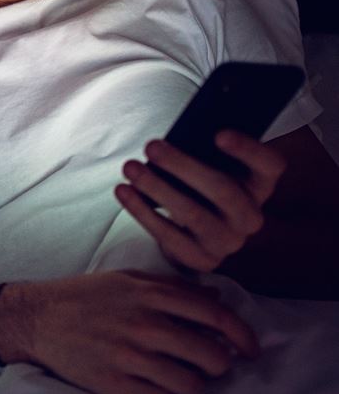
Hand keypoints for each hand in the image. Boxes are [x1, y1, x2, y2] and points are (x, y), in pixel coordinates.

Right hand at [6, 271, 258, 393]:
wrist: (36, 317)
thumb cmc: (84, 296)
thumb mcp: (128, 280)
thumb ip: (173, 288)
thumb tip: (217, 300)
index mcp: (150, 295)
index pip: (217, 318)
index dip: (243, 336)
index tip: (251, 350)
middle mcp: (144, 324)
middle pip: (212, 358)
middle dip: (219, 366)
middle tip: (208, 366)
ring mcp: (129, 356)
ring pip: (192, 386)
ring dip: (193, 386)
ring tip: (181, 378)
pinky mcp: (113, 383)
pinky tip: (155, 388)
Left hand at [115, 131, 286, 271]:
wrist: (193, 232)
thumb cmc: (198, 187)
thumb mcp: (210, 168)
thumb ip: (204, 153)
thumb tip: (173, 139)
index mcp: (260, 185)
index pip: (270, 165)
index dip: (248, 150)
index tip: (219, 134)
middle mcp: (251, 216)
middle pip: (224, 190)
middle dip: (183, 166)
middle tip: (152, 146)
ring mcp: (229, 241)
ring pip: (194, 215)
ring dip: (157, 188)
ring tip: (131, 168)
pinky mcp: (203, 259)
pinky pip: (169, 236)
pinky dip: (142, 212)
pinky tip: (123, 192)